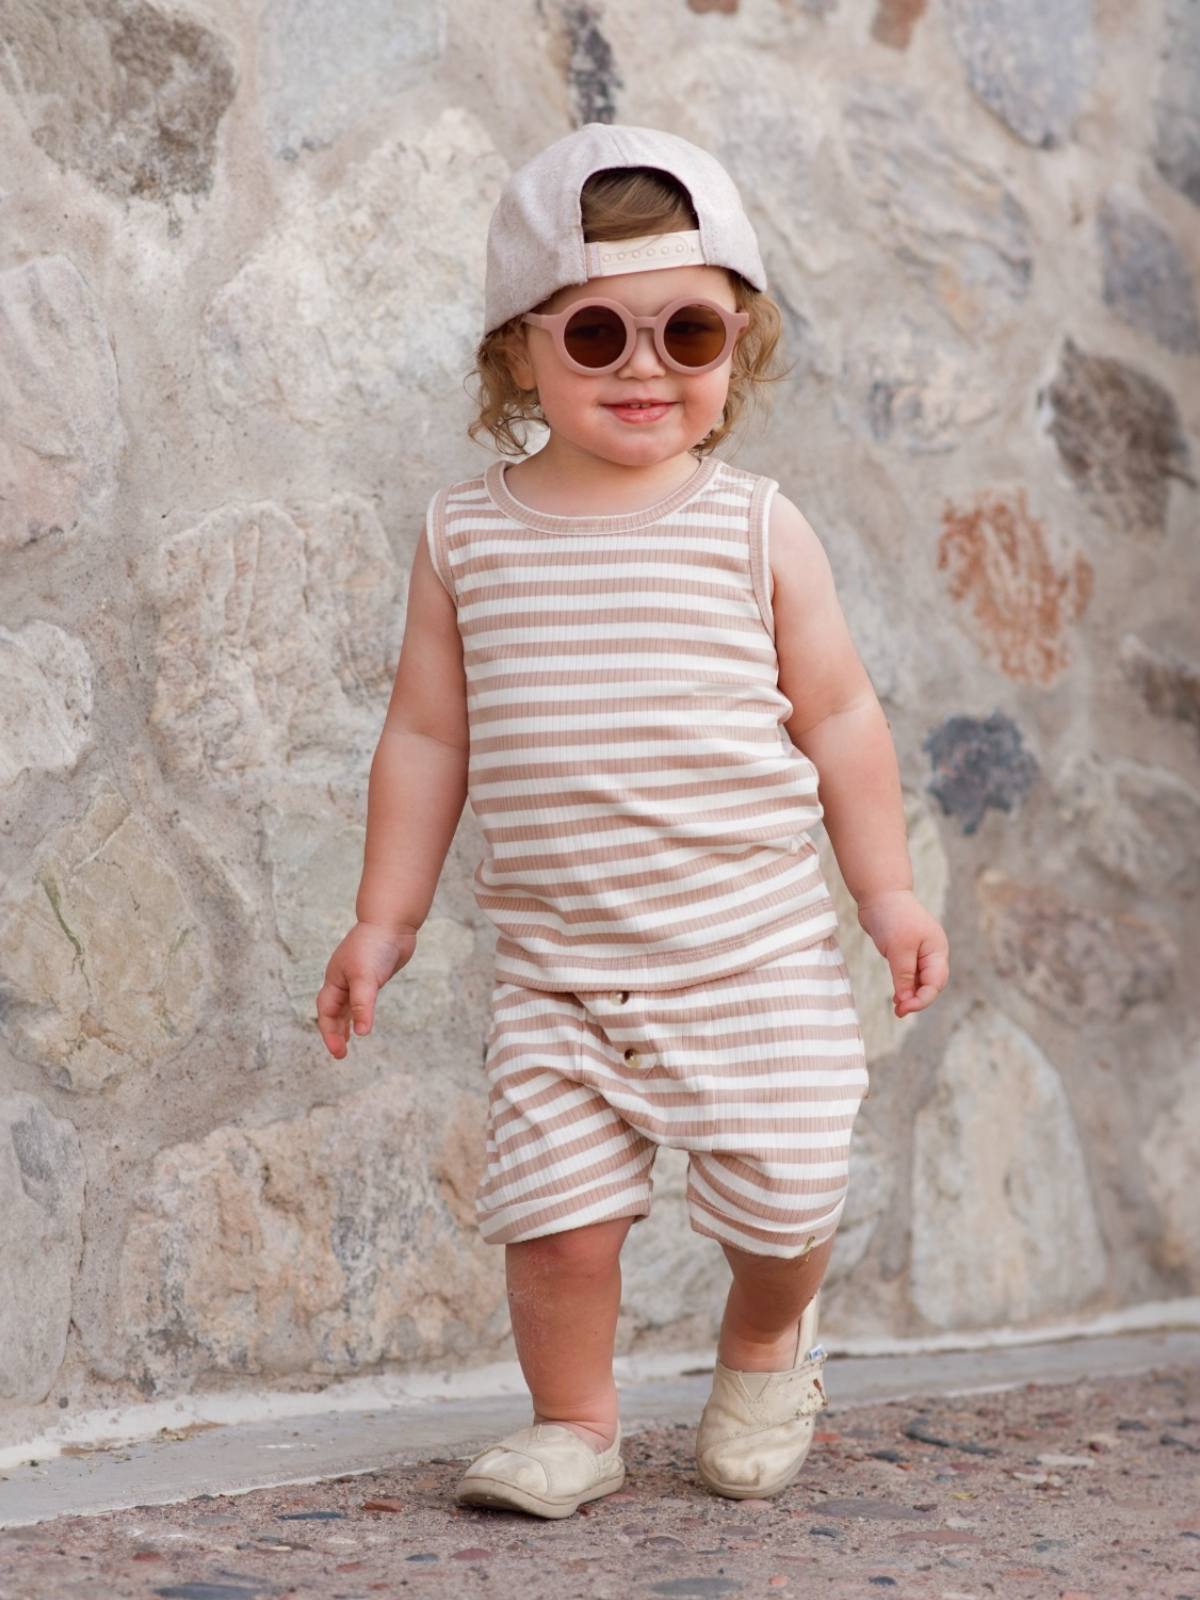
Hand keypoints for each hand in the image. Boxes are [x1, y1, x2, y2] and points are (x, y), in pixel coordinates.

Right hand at [316, 921, 416, 1058]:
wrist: (392, 922)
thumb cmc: (374, 946)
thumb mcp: (365, 978)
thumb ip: (363, 1005)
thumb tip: (362, 1033)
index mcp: (334, 980)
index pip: (327, 1013)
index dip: (329, 1034)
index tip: (338, 1053)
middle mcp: (343, 980)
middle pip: (333, 1011)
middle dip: (335, 1032)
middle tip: (341, 1054)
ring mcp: (357, 977)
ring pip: (346, 1005)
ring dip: (346, 1023)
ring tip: (347, 1040)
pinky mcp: (373, 975)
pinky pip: (362, 998)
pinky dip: (361, 1011)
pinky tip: (364, 1017)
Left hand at [856, 890, 948, 1017]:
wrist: (880, 894)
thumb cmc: (892, 917)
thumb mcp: (898, 949)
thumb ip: (904, 975)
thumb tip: (906, 1000)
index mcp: (937, 950)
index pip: (935, 983)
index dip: (921, 999)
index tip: (904, 1008)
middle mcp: (932, 953)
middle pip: (931, 984)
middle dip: (917, 1000)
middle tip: (899, 1011)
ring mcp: (920, 951)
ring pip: (920, 981)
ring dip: (910, 995)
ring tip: (897, 1008)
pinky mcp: (906, 951)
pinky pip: (909, 974)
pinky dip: (904, 985)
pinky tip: (896, 996)